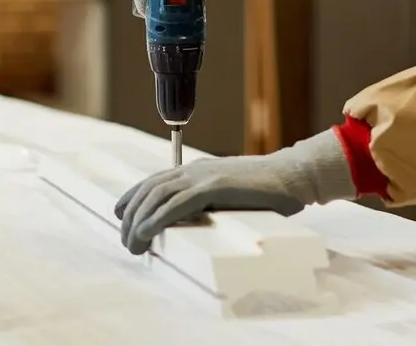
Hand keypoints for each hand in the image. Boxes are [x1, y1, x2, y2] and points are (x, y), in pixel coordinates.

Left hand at [113, 130, 356, 254]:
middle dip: (132, 216)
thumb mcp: (231, 196)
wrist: (294, 177)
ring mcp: (204, 176)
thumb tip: (197, 224)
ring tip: (133, 244)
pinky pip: (177, 204)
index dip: (133, 198)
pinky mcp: (214, 187)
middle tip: (127, 242)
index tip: (121, 217)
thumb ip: (212, 204)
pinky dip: (158, 218)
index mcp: (198, 171)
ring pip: (157, 196)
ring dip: (139, 221)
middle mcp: (195, 170)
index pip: (155, 181)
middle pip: (149, 190)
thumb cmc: (268, 192)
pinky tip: (147, 232)